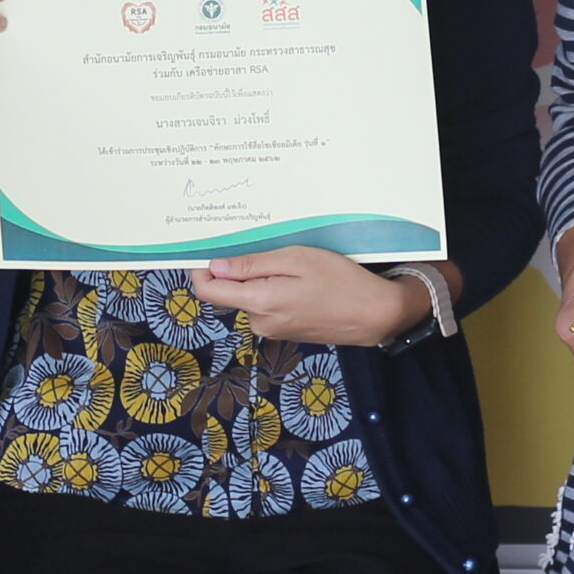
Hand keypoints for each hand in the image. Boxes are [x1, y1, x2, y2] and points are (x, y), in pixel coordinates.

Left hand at [193, 248, 434, 345]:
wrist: (374, 314)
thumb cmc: (340, 281)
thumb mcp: (297, 260)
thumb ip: (253, 265)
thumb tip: (215, 267)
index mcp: (260, 302)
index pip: (208, 290)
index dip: (200, 269)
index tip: (204, 248)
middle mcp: (260, 321)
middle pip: (230, 292)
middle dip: (238, 268)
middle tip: (262, 243)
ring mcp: (273, 329)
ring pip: (251, 297)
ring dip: (260, 278)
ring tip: (290, 261)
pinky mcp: (285, 330)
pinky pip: (268, 305)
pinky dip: (274, 289)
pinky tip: (299, 279)